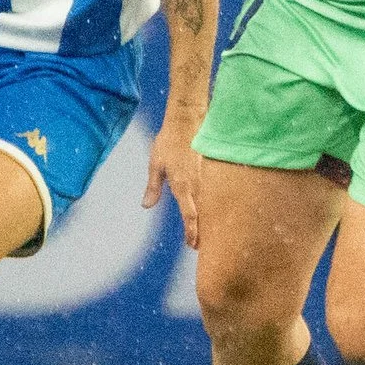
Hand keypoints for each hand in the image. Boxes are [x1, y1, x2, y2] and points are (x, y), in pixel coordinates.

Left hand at [144, 115, 204, 246]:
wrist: (188, 118)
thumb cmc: (169, 140)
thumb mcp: (155, 164)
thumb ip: (153, 187)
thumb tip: (146, 206)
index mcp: (182, 186)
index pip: (190, 215)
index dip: (192, 231)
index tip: (192, 245)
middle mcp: (197, 184)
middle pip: (204, 213)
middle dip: (204, 231)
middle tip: (203, 247)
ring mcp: (208, 176)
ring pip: (212, 203)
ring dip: (211, 218)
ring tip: (212, 232)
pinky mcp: (215, 168)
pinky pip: (217, 189)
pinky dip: (217, 201)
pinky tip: (217, 206)